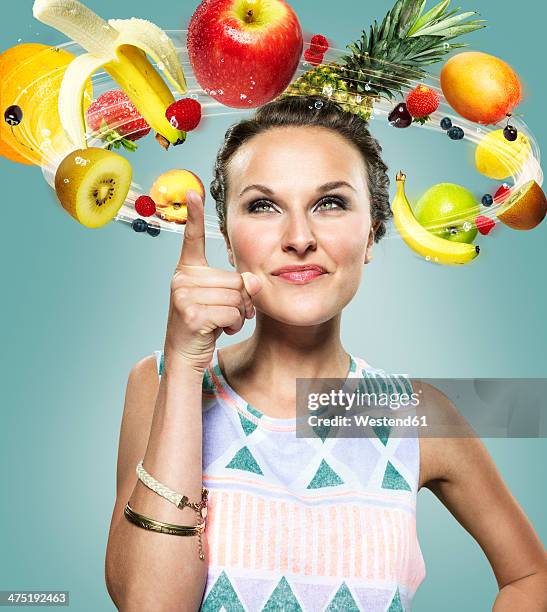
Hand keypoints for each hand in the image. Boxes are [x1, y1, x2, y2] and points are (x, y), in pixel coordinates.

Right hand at [163, 189, 261, 373]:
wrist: (186, 355)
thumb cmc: (206, 324)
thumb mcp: (222, 299)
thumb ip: (238, 286)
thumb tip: (253, 281)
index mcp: (187, 271)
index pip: (191, 239)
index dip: (194, 215)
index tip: (193, 192)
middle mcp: (181, 279)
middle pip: (234, 279)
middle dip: (240, 300)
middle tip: (226, 313)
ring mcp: (183, 296)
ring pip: (236, 297)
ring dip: (238, 314)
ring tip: (220, 321)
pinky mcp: (192, 315)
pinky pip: (233, 313)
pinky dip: (234, 324)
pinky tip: (218, 330)